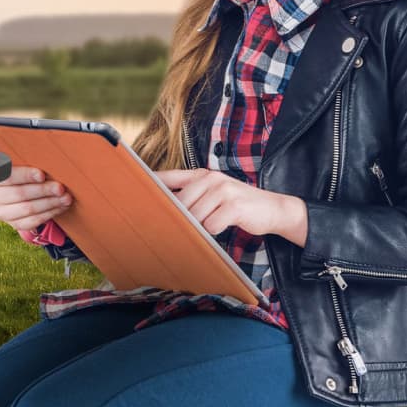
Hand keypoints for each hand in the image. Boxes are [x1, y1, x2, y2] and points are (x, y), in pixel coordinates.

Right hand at [0, 165, 71, 232]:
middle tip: (60, 188)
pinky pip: (33, 221)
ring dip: (50, 203)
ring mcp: (3, 213)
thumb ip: (31, 163)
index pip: (9, 176)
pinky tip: (61, 207)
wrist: (23, 196)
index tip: (42, 175)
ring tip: (66, 198)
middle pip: (21, 194)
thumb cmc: (27, 176)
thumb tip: (52, 162)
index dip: (26, 175)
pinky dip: (50, 213)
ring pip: (28, 209)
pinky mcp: (14, 224)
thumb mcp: (24, 167)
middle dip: (43, 190)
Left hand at [155, 169, 307, 245]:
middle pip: (179, 201)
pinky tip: (221, 229)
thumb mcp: (214, 194)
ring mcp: (223, 190)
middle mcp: (210, 179)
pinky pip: (212, 225)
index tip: (134, 194)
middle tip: (171, 229)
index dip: (150, 185)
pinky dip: (214, 232)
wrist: (272, 209)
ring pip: (195, 215)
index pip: (168, 177)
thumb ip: (192, 196)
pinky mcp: (234, 205)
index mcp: (201, 175)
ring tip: (206, 229)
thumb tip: (163, 209)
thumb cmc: (236, 205)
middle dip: (176, 217)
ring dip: (198, 227)